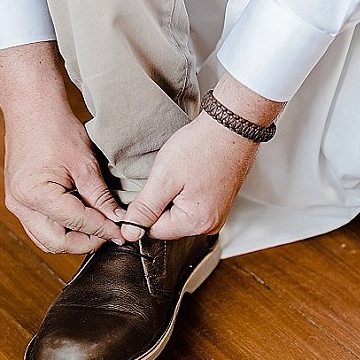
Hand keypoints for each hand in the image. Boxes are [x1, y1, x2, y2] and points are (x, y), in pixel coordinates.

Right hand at [4, 110, 125, 252]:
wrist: (31, 109)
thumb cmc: (55, 129)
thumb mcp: (85, 164)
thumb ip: (101, 197)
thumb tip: (117, 220)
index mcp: (36, 194)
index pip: (77, 223)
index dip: (104, 229)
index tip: (123, 231)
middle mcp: (20, 204)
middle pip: (57, 243)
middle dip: (87, 242)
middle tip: (111, 233)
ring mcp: (16, 204)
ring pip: (47, 240)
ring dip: (74, 240)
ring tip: (99, 227)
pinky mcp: (19, 201)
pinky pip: (40, 227)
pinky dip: (61, 229)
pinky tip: (82, 220)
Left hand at [121, 111, 258, 239]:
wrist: (230, 127)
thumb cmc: (203, 147)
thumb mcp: (164, 178)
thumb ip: (144, 209)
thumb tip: (129, 233)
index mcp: (196, 223)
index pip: (153, 230)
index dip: (144, 209)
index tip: (149, 187)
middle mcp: (210, 224)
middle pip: (167, 224)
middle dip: (160, 202)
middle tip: (167, 177)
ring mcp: (217, 214)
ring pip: (178, 214)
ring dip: (172, 197)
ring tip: (181, 174)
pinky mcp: (219, 204)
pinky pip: (192, 206)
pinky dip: (185, 192)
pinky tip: (189, 175)